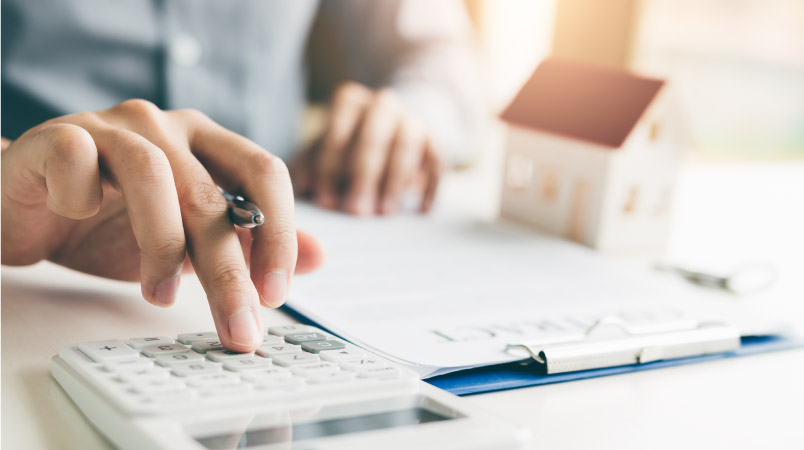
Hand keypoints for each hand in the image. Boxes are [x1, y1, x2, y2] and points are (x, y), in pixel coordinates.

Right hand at [1, 99, 325, 351]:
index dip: (278, 232)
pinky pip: (77, 158)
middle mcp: (166, 126)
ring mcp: (111, 127)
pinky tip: (80, 219)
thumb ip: (250, 243)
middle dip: (228, 270)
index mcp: (207, 142)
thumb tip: (319, 256)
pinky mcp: (57, 136)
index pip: (264, 172)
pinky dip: (82, 197)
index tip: (275, 295)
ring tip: (161, 295)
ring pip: (153, 176)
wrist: (29, 207)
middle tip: (237, 327)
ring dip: (161, 245)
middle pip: (210, 193)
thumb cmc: (112, 222)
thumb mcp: (192, 240)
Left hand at [292, 82, 441, 214]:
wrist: (393, 125)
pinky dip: (431, 187)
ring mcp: (412, 120)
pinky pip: (437, 162)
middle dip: (364, 177)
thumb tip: (303, 187)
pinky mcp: (435, 142)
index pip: (338, 131)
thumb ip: (310, 164)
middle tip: (357, 212)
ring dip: (395, 181)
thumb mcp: (324, 147)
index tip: (326, 203)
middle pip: (373, 138)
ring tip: (385, 213)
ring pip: (406, 146)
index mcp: (349, 101)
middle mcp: (383, 104)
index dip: (330, 168)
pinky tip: (421, 211)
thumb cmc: (348, 143)